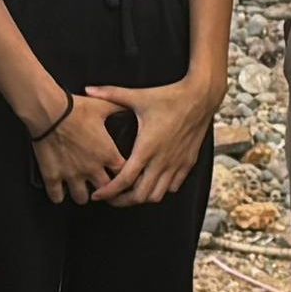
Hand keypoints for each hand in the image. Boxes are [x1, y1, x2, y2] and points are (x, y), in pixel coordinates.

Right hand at [27, 86, 125, 205]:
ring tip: (80, 188)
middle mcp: (92, 169)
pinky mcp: (53, 177)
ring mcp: (72, 175)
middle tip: (100, 185)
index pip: (125, 175)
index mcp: (108, 154)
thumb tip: (130, 106)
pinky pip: (56, 197)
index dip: (123, 176)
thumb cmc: (76, 108)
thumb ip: (119, 109)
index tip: (119, 174)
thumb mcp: (103, 106)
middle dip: (104, 189)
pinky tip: (59, 191)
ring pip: (82, 199)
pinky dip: (57, 195)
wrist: (49, 110)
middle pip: (106, 191)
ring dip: (82, 194)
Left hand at [99, 76, 217, 206]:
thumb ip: (111, 94)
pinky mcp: (188, 163)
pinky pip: (173, 186)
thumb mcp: (138, 96)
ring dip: (142, 197)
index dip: (109, 191)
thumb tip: (89, 90)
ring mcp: (177, 164)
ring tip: (129, 193)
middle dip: (122, 201)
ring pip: (158, 195)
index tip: (98, 195)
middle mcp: (162, 160)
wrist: (201, 97)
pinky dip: (160, 189)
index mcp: (146, 148)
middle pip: (140, 196)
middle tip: (111, 198)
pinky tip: (152, 182)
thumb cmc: (170, 97)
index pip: (125, 180)